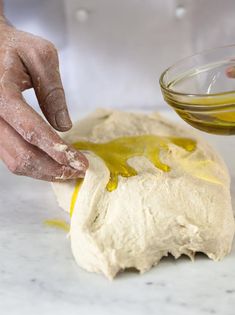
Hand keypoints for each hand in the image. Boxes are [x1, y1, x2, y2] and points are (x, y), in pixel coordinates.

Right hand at [0, 19, 87, 180]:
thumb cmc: (14, 47)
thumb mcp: (40, 56)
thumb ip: (53, 90)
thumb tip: (64, 126)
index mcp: (2, 92)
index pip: (31, 130)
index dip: (57, 150)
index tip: (80, 162)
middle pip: (21, 155)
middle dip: (53, 168)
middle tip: (78, 171)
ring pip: (15, 162)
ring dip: (44, 172)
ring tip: (69, 171)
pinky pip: (11, 157)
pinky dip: (35, 165)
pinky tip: (53, 164)